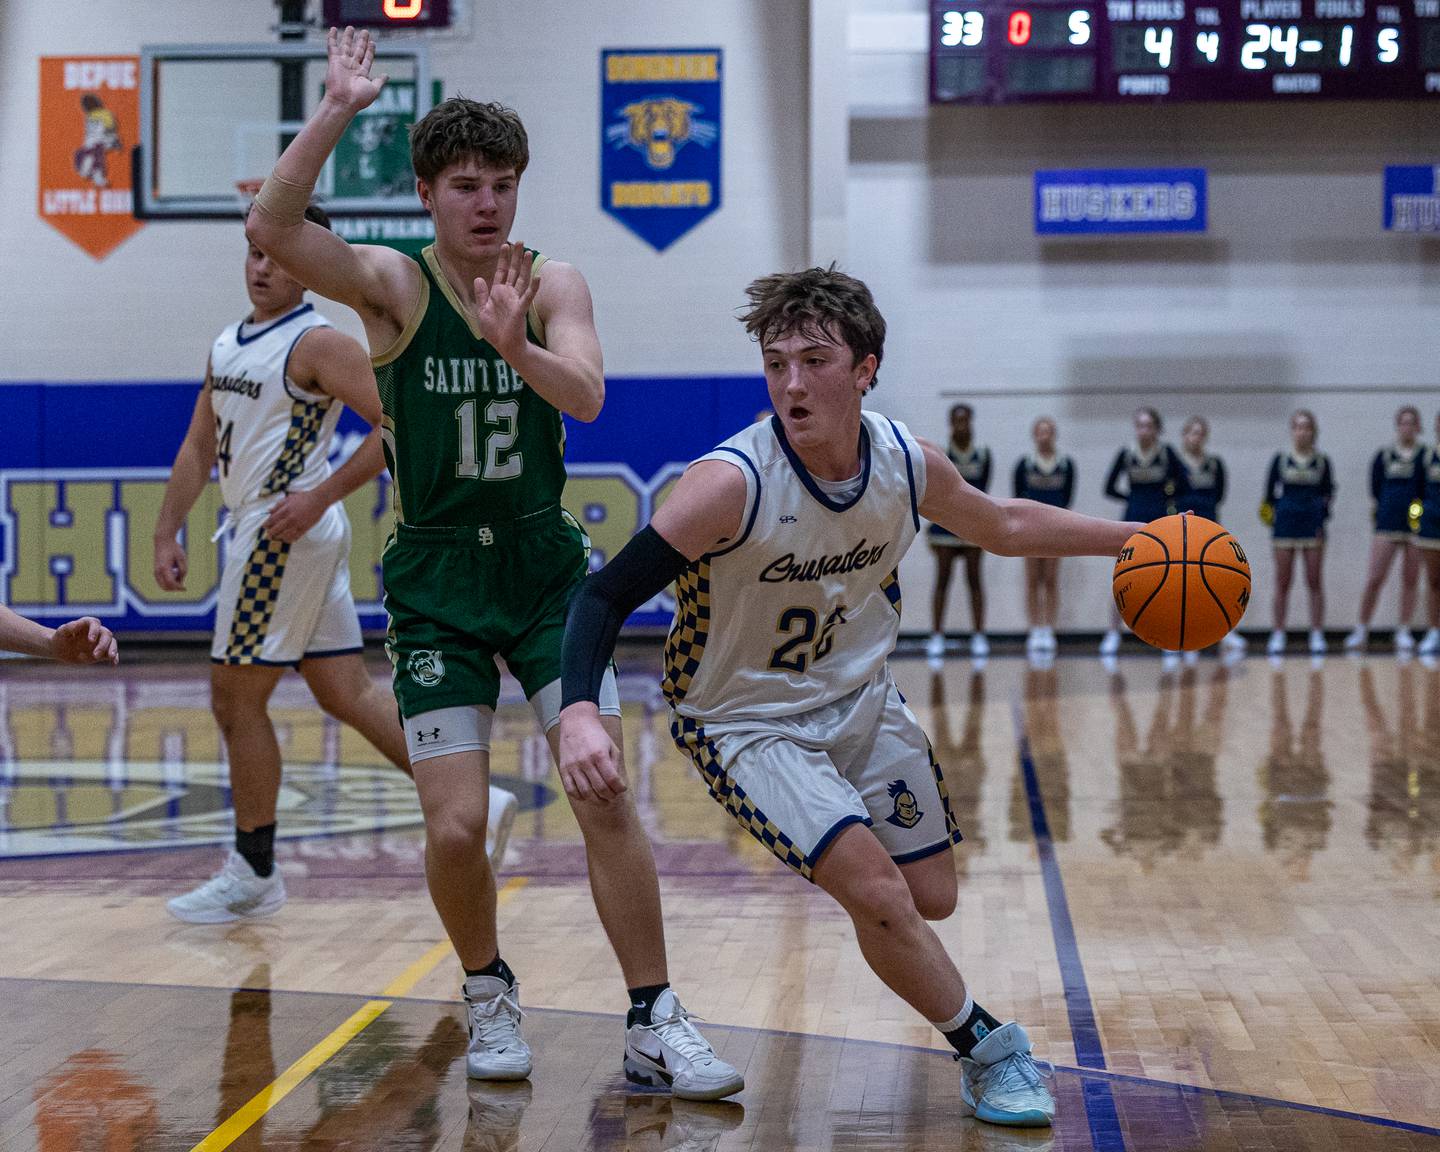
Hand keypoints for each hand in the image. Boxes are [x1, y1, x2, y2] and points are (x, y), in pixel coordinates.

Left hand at [50, 617, 117, 664]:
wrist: (60, 650)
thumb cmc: (59, 638)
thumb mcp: (61, 633)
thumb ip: (68, 628)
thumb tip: (76, 624)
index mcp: (87, 624)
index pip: (95, 623)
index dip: (95, 630)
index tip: (91, 640)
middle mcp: (97, 632)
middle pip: (106, 634)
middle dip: (103, 644)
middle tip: (95, 655)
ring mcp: (100, 642)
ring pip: (112, 643)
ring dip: (112, 650)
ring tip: (110, 657)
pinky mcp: (102, 652)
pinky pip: (111, 654)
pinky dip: (114, 658)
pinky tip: (114, 663)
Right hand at [154, 536, 186, 590]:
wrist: (163, 541)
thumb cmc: (174, 549)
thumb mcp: (182, 559)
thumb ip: (183, 571)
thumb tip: (181, 582)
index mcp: (164, 567)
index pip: (171, 583)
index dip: (178, 587)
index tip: (185, 588)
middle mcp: (157, 570)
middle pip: (165, 587)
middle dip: (174, 588)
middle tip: (182, 586)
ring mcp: (155, 571)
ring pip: (162, 585)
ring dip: (171, 585)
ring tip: (177, 574)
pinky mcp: (155, 570)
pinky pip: (161, 581)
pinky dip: (168, 582)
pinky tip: (174, 573)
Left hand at [264, 489, 326, 542]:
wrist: (318, 500)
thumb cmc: (303, 498)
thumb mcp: (289, 498)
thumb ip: (278, 505)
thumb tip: (269, 511)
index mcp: (285, 510)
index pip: (272, 520)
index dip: (266, 525)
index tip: (264, 527)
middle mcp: (290, 519)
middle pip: (276, 529)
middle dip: (271, 533)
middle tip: (269, 535)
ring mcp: (297, 525)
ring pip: (284, 535)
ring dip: (279, 537)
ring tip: (277, 538)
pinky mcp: (304, 528)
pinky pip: (295, 537)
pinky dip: (289, 539)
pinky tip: (287, 539)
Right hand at [323, 26, 386, 112]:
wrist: (343, 101)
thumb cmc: (359, 98)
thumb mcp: (374, 89)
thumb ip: (380, 81)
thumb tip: (386, 76)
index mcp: (362, 73)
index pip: (367, 58)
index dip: (370, 50)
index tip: (373, 42)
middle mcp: (352, 67)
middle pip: (358, 50)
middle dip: (362, 41)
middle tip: (365, 31)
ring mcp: (343, 63)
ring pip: (346, 46)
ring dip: (349, 37)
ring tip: (351, 27)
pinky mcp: (334, 61)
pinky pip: (332, 46)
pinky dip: (332, 37)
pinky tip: (334, 29)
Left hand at [473, 242, 539, 363]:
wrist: (504, 346)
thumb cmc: (494, 331)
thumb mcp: (482, 310)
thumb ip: (481, 294)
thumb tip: (478, 278)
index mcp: (498, 293)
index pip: (502, 272)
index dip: (503, 259)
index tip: (505, 245)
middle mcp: (509, 294)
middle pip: (514, 271)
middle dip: (516, 257)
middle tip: (520, 241)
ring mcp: (516, 300)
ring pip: (522, 279)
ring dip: (526, 266)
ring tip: (529, 253)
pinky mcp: (521, 309)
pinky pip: (528, 296)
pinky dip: (534, 287)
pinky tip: (538, 276)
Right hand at [557, 704, 625, 803]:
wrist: (576, 723)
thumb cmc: (597, 736)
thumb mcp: (611, 746)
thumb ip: (615, 765)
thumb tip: (617, 785)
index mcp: (599, 755)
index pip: (612, 779)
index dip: (620, 788)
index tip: (622, 789)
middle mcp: (585, 761)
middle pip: (600, 788)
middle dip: (610, 796)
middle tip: (613, 796)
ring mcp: (573, 766)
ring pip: (586, 792)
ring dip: (597, 800)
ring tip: (603, 799)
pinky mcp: (564, 769)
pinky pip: (571, 790)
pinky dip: (581, 797)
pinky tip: (588, 795)